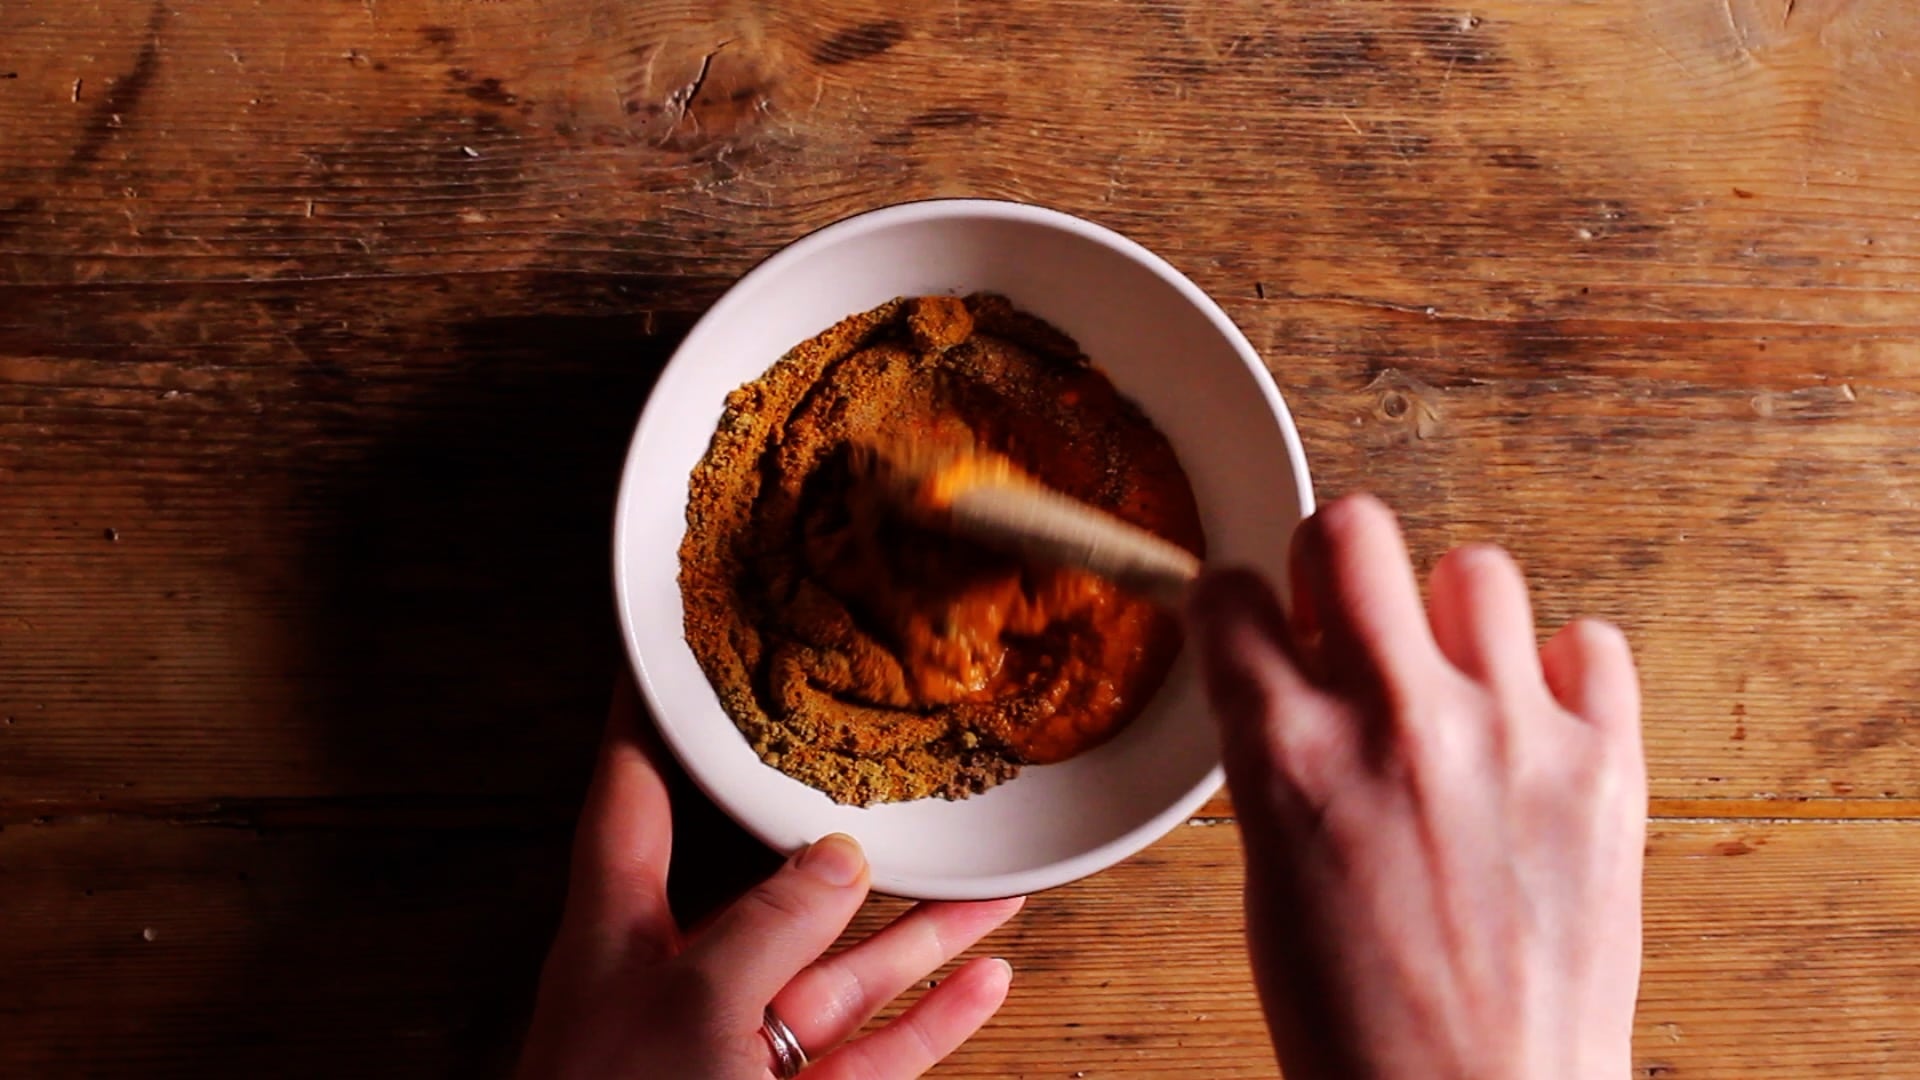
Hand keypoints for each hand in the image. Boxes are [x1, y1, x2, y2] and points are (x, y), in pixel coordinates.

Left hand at [518, 682, 1022, 1079]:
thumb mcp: (690, 1008)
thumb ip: (769, 925)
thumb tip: (839, 858)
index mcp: (617, 933)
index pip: (630, 796)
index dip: (649, 720)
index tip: (673, 653)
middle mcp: (679, 980)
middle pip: (775, 887)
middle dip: (852, 840)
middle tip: (907, 782)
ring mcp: (737, 1052)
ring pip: (842, 975)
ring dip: (923, 936)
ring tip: (1000, 889)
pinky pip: (866, 1055)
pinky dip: (929, 1023)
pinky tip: (983, 985)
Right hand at [1188, 494, 1644, 1079]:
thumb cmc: (1360, 1024)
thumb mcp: (1270, 873)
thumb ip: (1278, 752)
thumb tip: (1292, 671)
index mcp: (1287, 753)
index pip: (1231, 591)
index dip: (1236, 603)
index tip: (1256, 619)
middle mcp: (1395, 719)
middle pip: (1353, 527)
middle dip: (1338, 563)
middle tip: (1351, 619)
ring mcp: (1510, 734)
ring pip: (1477, 568)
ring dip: (1452, 618)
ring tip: (1454, 681)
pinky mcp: (1606, 765)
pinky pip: (1590, 643)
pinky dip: (1560, 673)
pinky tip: (1531, 723)